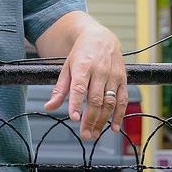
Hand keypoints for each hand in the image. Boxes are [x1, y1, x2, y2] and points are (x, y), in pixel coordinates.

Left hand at [43, 24, 126, 139]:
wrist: (100, 38)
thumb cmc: (81, 54)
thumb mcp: (67, 68)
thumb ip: (59, 90)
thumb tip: (49, 107)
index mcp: (82, 66)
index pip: (79, 87)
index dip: (76, 103)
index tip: (74, 118)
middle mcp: (99, 71)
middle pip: (95, 99)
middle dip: (90, 119)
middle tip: (85, 134)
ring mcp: (113, 76)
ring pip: (109, 102)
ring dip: (103, 121)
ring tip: (95, 133)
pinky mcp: (123, 80)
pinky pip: (123, 100)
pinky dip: (120, 115)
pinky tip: (114, 128)